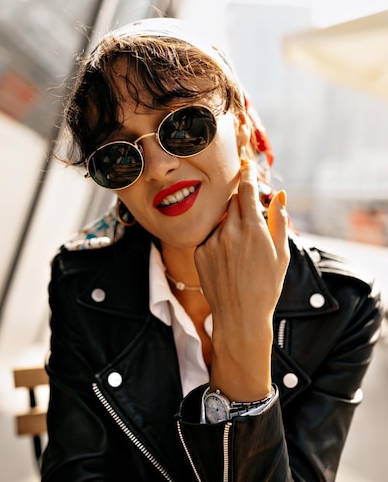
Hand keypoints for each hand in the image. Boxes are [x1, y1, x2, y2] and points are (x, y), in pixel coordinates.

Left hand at [194, 160, 288, 400]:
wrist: (240, 316)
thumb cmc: (266, 287)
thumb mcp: (282, 254)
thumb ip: (279, 221)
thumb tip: (280, 195)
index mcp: (253, 229)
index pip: (246, 189)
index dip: (247, 174)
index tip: (246, 164)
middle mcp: (229, 231)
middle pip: (232, 200)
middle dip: (241, 203)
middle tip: (250, 219)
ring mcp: (212, 241)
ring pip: (220, 219)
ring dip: (230, 224)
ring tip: (240, 252)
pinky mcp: (200, 252)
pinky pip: (210, 236)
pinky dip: (219, 241)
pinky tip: (228, 262)